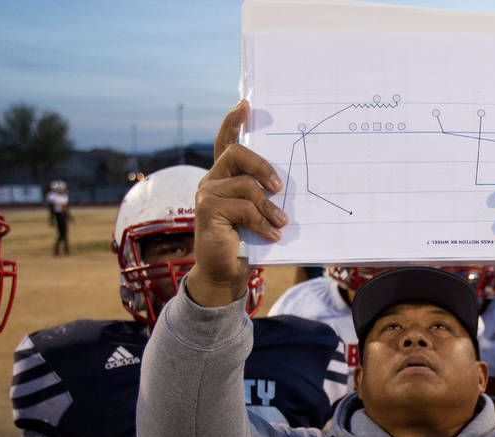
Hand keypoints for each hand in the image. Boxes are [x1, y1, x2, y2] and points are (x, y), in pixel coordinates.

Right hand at [187, 99, 289, 306]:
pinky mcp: (207, 210)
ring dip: (269, 206)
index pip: (225, 141)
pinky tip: (273, 234)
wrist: (224, 272)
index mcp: (224, 176)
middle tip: (280, 187)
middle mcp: (212, 179)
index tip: (246, 105)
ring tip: (282, 223)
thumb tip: (288, 185)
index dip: (233, 121)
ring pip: (245, 185)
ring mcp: (207, 193)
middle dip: (263, 166)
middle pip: (237, 153)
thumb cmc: (245, 242)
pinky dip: (262, 222)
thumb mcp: (257, 214)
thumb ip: (264, 195)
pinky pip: (243, 207)